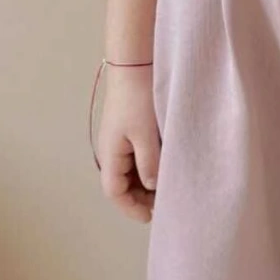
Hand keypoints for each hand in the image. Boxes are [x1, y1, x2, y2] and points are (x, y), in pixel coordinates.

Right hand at [97, 65, 160, 222]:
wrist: (135, 63)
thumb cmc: (139, 98)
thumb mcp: (147, 135)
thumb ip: (150, 164)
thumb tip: (152, 188)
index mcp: (110, 153)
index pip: (114, 192)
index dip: (132, 207)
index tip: (152, 216)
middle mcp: (112, 150)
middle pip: (122, 185)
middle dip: (141, 197)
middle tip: (166, 202)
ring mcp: (120, 140)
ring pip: (131, 172)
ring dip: (146, 183)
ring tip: (169, 185)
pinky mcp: (130, 130)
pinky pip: (137, 158)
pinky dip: (149, 167)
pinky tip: (166, 166)